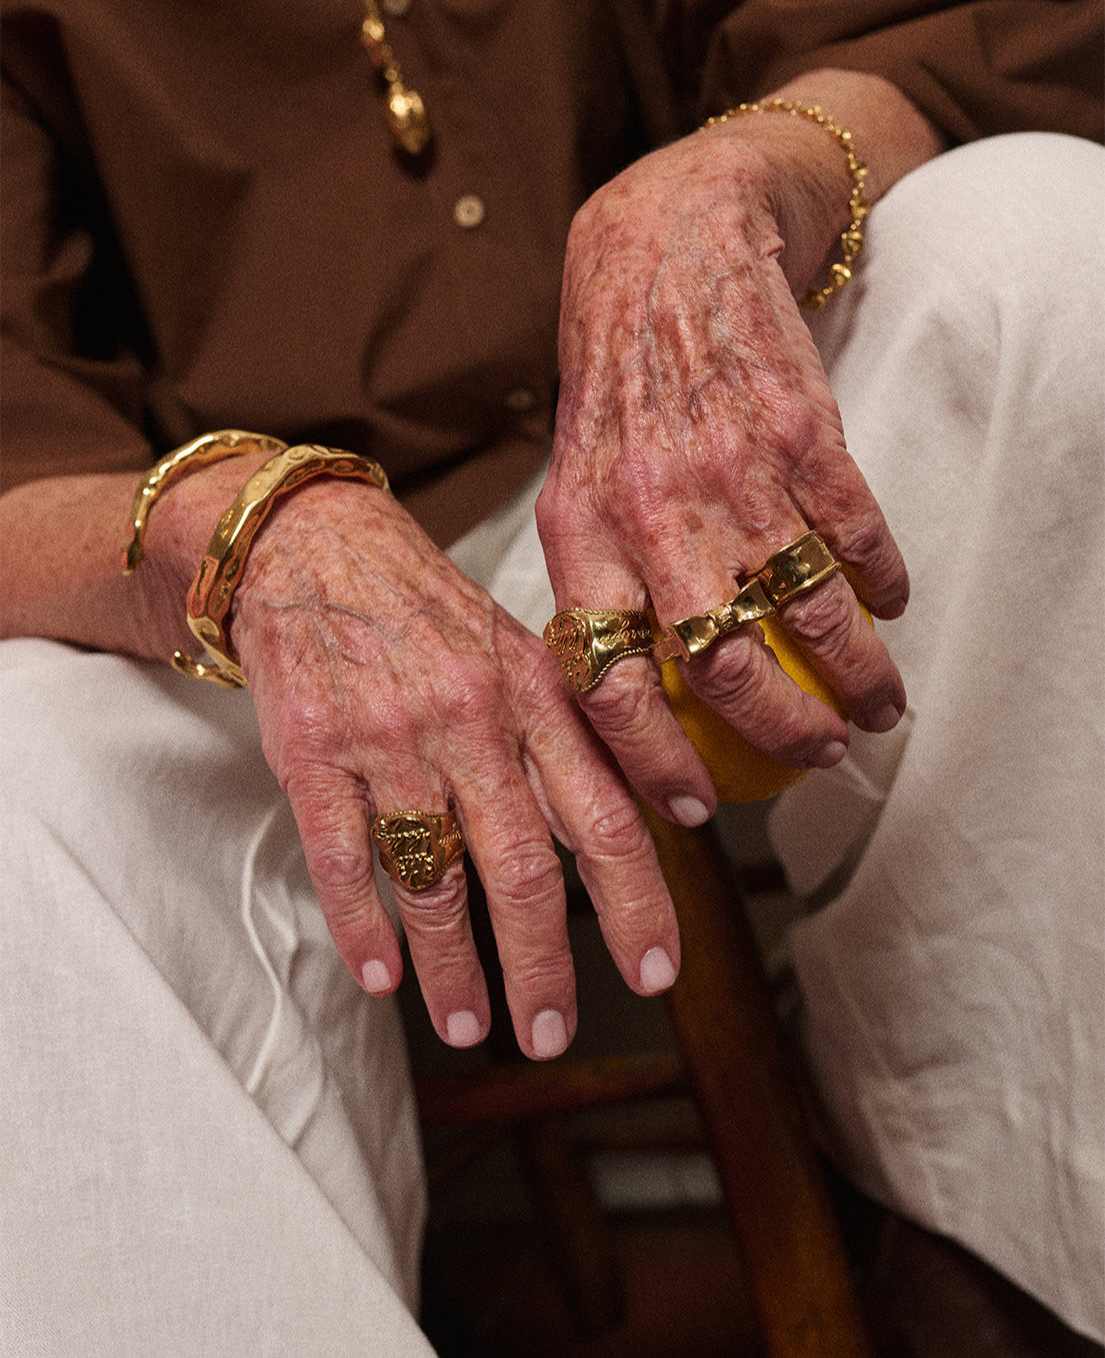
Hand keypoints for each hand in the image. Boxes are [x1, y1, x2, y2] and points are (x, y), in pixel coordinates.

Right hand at [230, 477, 679, 1058]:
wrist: (313, 546)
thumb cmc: (429, 611)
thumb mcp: (521, 651)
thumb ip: (576, 735)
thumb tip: (660, 816)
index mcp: (536, 694)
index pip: (604, 816)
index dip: (638, 902)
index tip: (656, 972)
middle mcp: (472, 718)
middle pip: (523, 869)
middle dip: (543, 969)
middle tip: (551, 1034)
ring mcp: (390, 737)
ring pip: (433, 878)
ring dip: (455, 969)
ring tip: (471, 1027)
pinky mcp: (312, 752)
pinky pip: (343, 858)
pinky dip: (365, 928)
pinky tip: (382, 978)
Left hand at [536, 112, 909, 825]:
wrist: (665, 243)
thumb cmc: (616, 380)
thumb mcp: (573, 477)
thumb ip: (599, 574)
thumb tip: (630, 692)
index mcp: (578, 532)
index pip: (603, 680)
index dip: (651, 761)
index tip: (698, 809)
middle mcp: (649, 508)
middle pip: (722, 666)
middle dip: (784, 732)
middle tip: (822, 754)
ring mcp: (729, 466)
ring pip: (808, 611)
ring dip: (859, 673)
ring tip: (881, 702)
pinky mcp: (800, 425)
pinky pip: (857, 533)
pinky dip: (884, 581)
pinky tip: (891, 598)